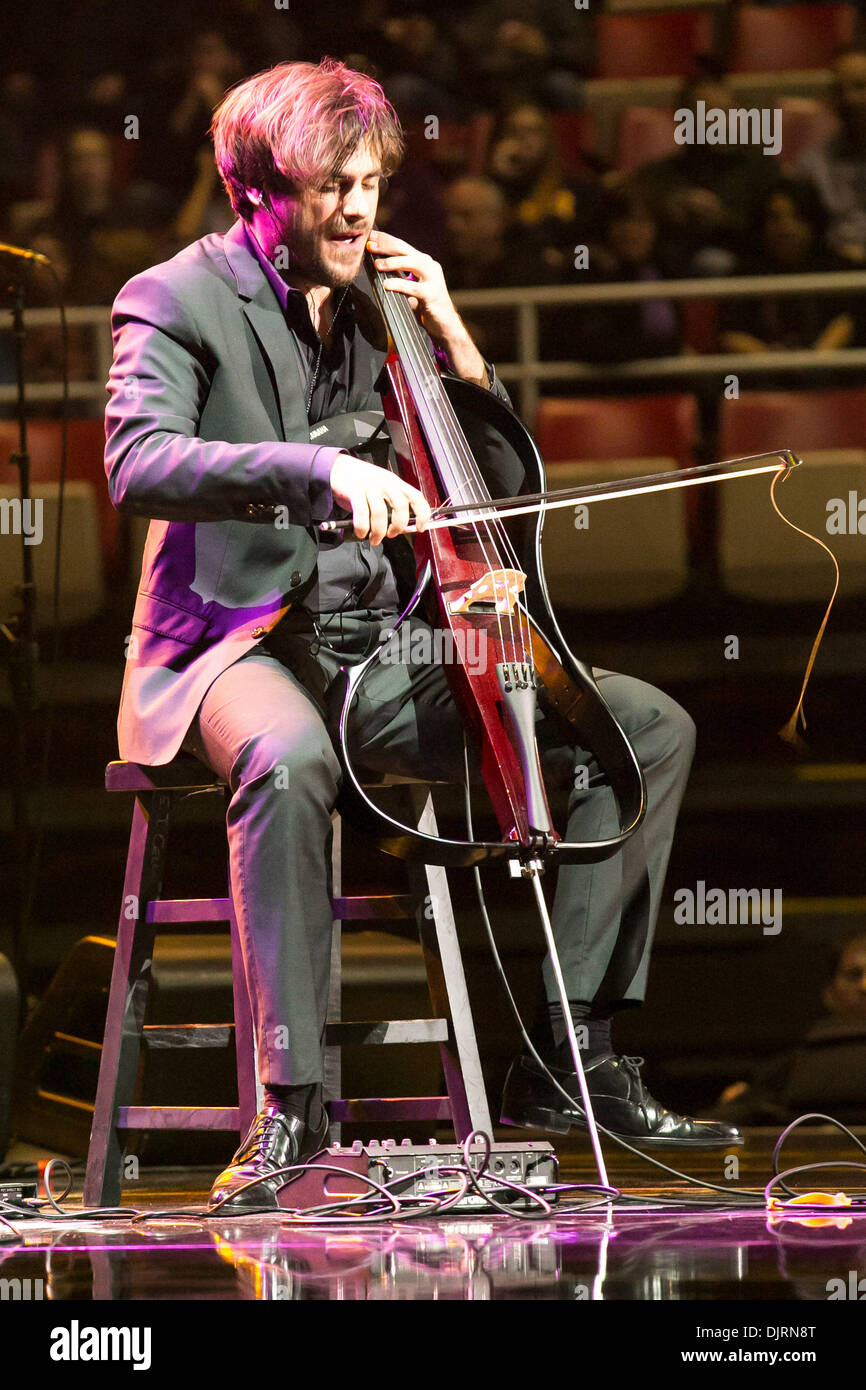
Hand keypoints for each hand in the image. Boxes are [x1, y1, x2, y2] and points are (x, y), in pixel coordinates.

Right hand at [329, 452, 430, 544]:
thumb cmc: (362, 483)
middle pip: (401, 506)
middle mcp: (386, 483)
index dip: (422, 514)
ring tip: (374, 539)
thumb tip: (401, 528)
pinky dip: (362, 528)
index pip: (417, 497)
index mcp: (396, 483)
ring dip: (378, 532)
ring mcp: (370, 487)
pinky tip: (361, 533)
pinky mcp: (355, 492)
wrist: (338, 468)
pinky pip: (362, 514)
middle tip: (391, 534)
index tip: (420, 528)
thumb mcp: (383, 488)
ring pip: (380, 513)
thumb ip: (392, 505)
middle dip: (398, 526)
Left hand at [367, 229, 459, 345]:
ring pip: (413, 263)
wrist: (444, 324)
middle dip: (386, 245)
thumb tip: (376, 266)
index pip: (402, 246)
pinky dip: (399, 285)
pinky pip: (414, 288)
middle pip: (406, 250)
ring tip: (377, 264)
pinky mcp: (432, 295)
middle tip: (370, 245)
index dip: (385, 239)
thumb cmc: (424, 306)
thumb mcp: (410, 286)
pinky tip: (386, 285)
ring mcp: (433, 279)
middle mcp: (430, 266)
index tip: (370, 236)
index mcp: (423, 262)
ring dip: (394, 262)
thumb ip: (399, 276)